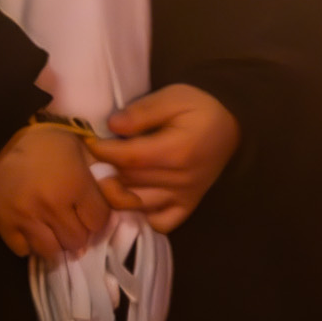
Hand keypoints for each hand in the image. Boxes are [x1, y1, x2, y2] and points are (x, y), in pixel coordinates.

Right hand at [0, 121, 113, 263]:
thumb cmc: (46, 140)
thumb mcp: (83, 149)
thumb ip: (108, 175)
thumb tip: (135, 201)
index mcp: (76, 185)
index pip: (99, 221)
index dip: (98, 218)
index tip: (91, 212)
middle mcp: (53, 207)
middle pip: (77, 240)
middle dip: (80, 233)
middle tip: (73, 222)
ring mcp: (27, 219)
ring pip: (51, 252)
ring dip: (57, 244)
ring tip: (55, 231)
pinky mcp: (4, 226)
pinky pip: (23, 251)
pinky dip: (31, 245)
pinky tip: (33, 231)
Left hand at [86, 83, 239, 233]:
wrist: (233, 123)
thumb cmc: (200, 107)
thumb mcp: (174, 96)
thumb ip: (143, 111)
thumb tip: (112, 125)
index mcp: (177, 150)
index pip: (128, 158)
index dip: (102, 152)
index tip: (88, 142)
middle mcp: (180, 179)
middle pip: (128, 182)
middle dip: (104, 170)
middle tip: (90, 159)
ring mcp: (184, 196)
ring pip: (136, 205)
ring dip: (115, 193)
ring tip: (106, 177)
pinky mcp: (187, 206)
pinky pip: (158, 223)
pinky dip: (141, 215)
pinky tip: (133, 198)